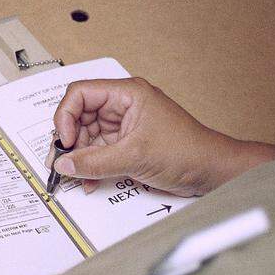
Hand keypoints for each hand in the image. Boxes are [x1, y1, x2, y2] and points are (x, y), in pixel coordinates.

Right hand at [49, 78, 274, 195]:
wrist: (211, 171)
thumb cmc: (187, 151)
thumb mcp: (134, 156)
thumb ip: (94, 162)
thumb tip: (64, 164)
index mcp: (127, 94)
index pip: (81, 94)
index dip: (66, 116)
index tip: (65, 141)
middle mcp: (123, 106)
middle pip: (80, 116)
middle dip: (69, 141)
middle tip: (62, 162)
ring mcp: (124, 126)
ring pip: (87, 137)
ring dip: (79, 158)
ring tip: (76, 176)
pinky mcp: (127, 144)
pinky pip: (98, 152)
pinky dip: (90, 166)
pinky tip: (89, 180)